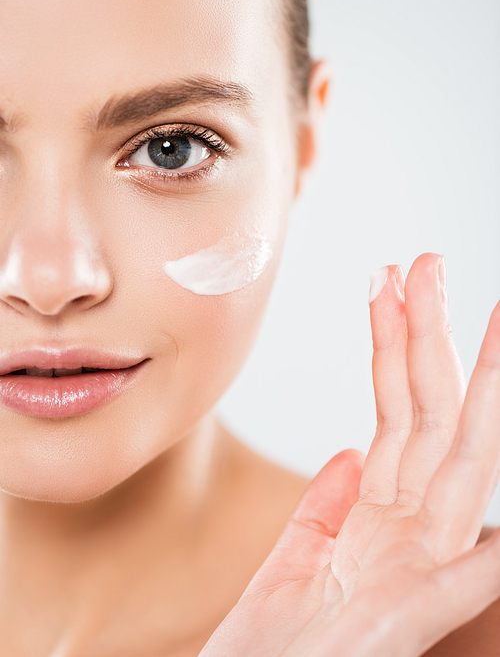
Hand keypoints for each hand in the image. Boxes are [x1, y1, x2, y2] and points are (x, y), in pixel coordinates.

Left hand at [200, 254, 499, 656]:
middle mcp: (408, 529)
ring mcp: (420, 566)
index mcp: (379, 515)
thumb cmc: (280, 645)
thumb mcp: (297, 560)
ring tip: (485, 312)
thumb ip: (326, 506)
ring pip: (460, 456)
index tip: (391, 286)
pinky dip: (497, 538)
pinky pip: (477, 568)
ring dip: (476, 385)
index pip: (396, 410)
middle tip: (426, 262)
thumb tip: (346, 453)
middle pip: (427, 412)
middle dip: (429, 334)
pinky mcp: (419, 614)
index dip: (395, 346)